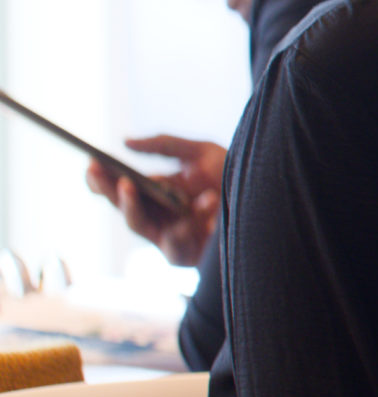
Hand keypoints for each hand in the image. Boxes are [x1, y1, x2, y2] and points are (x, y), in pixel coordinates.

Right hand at [86, 135, 223, 266]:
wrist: (268, 197)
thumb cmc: (232, 177)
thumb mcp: (201, 153)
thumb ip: (165, 146)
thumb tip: (125, 142)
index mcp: (155, 192)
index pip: (118, 187)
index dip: (101, 178)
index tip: (90, 161)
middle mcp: (157, 215)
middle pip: (119, 205)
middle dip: (105, 189)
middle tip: (97, 171)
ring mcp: (168, 235)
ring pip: (136, 223)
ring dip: (132, 204)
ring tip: (128, 183)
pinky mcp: (185, 253)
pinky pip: (177, 238)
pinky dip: (192, 217)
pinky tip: (208, 199)